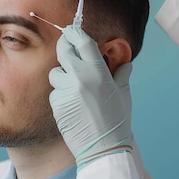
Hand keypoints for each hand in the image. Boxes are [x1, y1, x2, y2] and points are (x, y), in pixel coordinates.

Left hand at [49, 25, 132, 166]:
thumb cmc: (117, 120)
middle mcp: (80, 78)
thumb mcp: (123, 93)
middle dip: (64, 46)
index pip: (82, 41)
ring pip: (56, 73)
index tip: (72, 29)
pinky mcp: (57, 103)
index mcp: (98, 71)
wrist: (103, 148)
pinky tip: (74, 106)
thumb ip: (121, 73)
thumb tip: (124, 62)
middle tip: (67, 46)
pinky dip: (62, 95)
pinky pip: (55, 92)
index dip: (75, 32)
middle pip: (64, 50)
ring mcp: (66, 91)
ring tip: (77, 90)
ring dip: (63, 77)